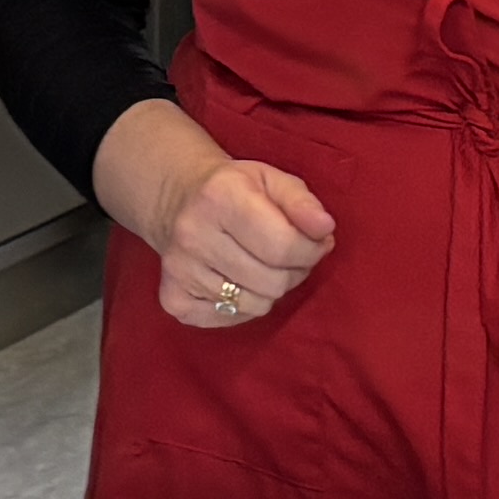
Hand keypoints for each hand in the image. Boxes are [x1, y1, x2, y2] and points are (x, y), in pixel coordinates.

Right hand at [152, 158, 336, 331]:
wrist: (177, 198)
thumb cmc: (235, 188)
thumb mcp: (272, 179)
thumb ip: (303, 202)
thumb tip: (325, 229)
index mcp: (220, 197)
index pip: (283, 245)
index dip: (311, 250)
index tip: (317, 243)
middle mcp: (194, 235)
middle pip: (272, 281)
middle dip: (294, 271)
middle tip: (290, 256)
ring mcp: (180, 271)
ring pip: (255, 305)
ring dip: (270, 289)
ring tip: (264, 266)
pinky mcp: (173, 299)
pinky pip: (228, 320)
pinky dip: (243, 306)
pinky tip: (238, 280)